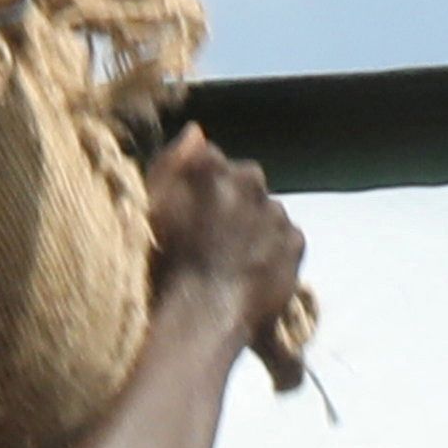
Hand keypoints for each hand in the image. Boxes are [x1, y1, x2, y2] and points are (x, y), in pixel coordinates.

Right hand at [143, 128, 308, 353]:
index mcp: (212, 167)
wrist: (203, 316)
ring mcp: (276, 212)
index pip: (209, 159)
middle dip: (231, 202)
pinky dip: (273, 248)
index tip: (189, 212)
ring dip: (253, 226)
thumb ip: (171, 162)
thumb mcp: (152, 208)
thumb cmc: (168, 264)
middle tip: (213, 238)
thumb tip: (196, 131)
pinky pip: (285, 237)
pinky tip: (253, 271)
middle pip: (242, 182)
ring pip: (265, 210)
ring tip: (233, 260)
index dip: (198, 185)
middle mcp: (249, 181)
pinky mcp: (295, 241)